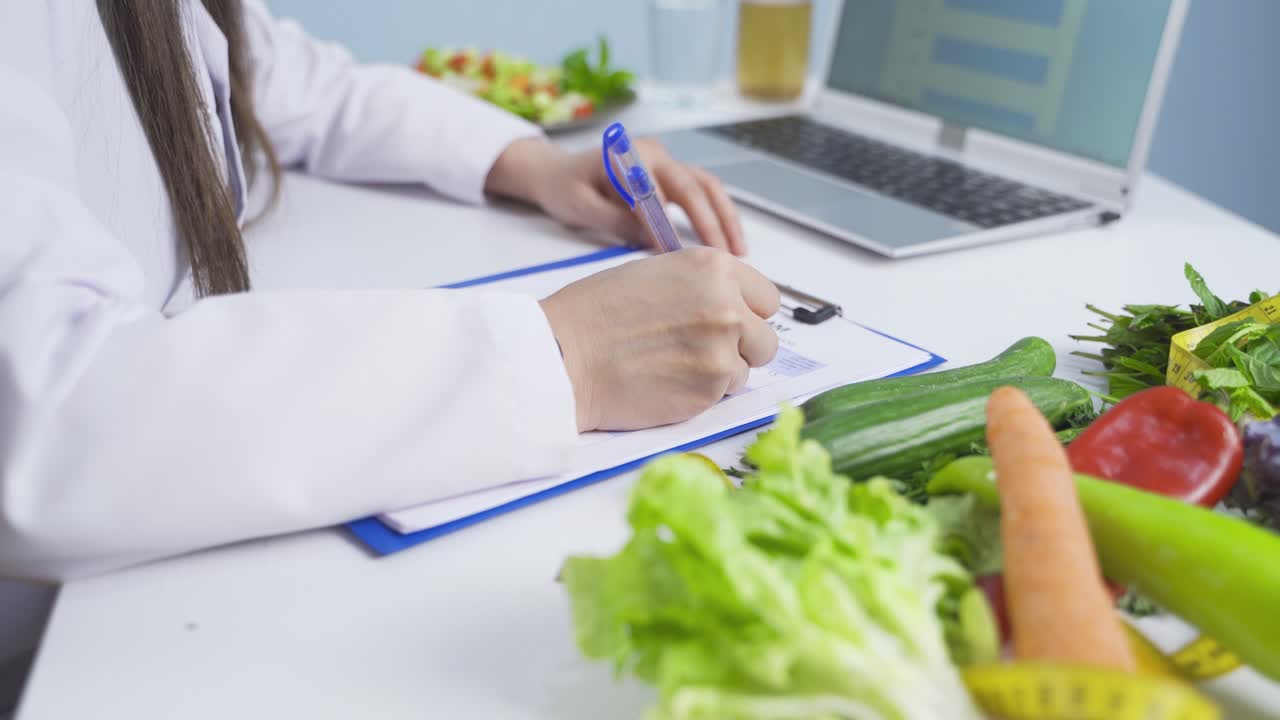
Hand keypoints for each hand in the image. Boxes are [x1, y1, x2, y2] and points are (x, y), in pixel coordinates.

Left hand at [486, 138, 746, 255]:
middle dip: (710, 223)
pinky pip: (704, 192)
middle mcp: (653, 153)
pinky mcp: (673, 175)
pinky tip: (729, 242)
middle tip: (722, 259)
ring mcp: (667, 162)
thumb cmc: (564, 188)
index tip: (675, 257)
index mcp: (626, 155)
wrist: (559, 172)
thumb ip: (614, 221)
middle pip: (693, 186)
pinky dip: (720, 215)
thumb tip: (650, 240)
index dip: (665, 225)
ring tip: (739, 252)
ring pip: (707, 187)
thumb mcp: (579, 207)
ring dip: (726, 218)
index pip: (653, 193)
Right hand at [538, 247, 778, 431]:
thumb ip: (701, 285)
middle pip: (766, 338)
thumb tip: (731, 304)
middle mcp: (727, 306)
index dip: (747, 313)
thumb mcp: (656, 273)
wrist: (565, 355)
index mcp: (714, 269)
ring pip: (747, 370)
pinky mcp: (709, 390)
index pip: (767, 298)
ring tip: (676, 365)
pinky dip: (701, 393)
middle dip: (741, 348)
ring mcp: (722, 350)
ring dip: (720, 372)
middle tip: (701, 350)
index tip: (730, 322)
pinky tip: (667, 381)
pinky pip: (723, 396)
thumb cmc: (596, 313)